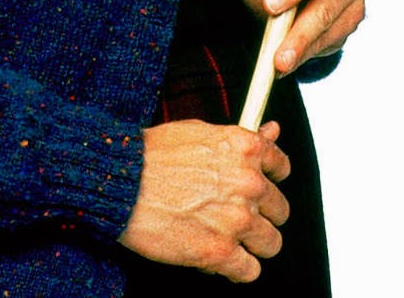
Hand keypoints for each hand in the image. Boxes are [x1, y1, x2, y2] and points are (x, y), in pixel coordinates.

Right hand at [118, 119, 289, 281]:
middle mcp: (248, 183)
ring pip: (271, 243)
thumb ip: (241, 137)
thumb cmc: (152, 155)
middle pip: (279, 210)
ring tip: (228, 237)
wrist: (121, 182)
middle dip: (261, 214)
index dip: (270, 178)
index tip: (261, 185)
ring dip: (252, 243)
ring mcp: (236, 220)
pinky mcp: (220, 253)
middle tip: (237, 214)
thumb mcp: (200, 132)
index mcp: (245, 148)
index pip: (281, 167)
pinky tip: (218, 257)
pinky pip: (250, 272)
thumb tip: (272, 130)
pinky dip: (236, 269)